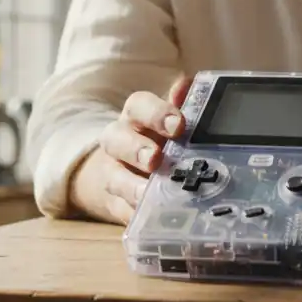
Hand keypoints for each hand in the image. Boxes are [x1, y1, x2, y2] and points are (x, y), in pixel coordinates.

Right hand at [71, 75, 190, 224]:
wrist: (134, 169)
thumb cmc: (161, 137)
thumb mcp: (172, 119)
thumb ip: (182, 104)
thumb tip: (187, 84)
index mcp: (136, 116)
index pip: (139, 106)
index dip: (157, 113)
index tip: (179, 124)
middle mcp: (119, 142)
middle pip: (116, 139)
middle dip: (136, 149)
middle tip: (156, 159)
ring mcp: (114, 174)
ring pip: (114, 178)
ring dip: (131, 186)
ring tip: (147, 193)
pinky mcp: (117, 204)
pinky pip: (121, 210)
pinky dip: (134, 213)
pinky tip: (149, 217)